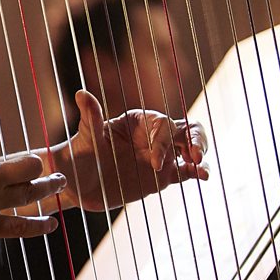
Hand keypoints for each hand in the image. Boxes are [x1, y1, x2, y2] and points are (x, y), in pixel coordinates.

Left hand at [53, 89, 208, 212]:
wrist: (75, 185)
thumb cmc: (78, 157)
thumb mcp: (85, 140)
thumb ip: (90, 118)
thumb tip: (81, 93)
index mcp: (137, 121)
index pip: (162, 124)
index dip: (164, 140)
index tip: (154, 162)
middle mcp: (152, 135)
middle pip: (184, 129)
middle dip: (194, 139)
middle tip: (195, 155)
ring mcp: (160, 155)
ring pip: (191, 148)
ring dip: (200, 153)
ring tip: (200, 168)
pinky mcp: (163, 176)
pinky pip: (186, 171)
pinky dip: (197, 171)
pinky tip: (203, 177)